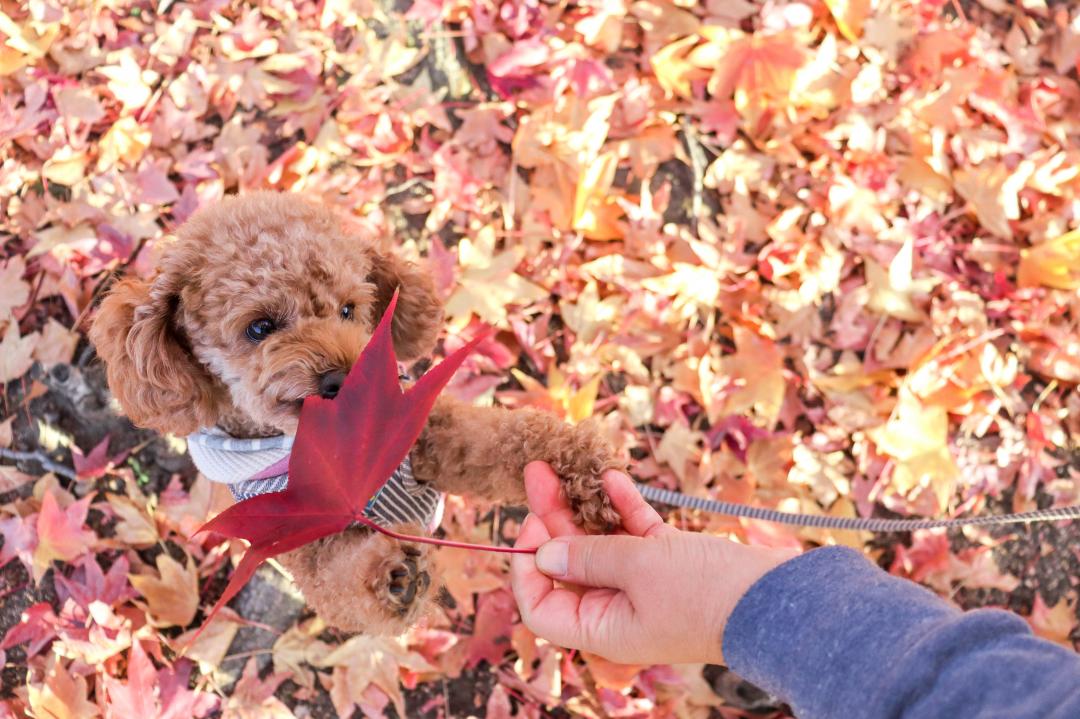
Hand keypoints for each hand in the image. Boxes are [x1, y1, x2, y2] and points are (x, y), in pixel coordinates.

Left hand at [511, 462, 798, 664]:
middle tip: (538, 474)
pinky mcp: (669, 564)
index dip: (527, 566)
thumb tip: (542, 555)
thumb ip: (588, 556)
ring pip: (600, 544)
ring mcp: (643, 586)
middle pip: (567, 565)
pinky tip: (612, 477)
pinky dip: (622, 508)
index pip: (542, 605)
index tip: (530, 526)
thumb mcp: (638, 568)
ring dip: (583, 506)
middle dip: (550, 519)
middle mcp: (617, 611)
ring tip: (564, 467)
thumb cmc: (705, 593)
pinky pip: (634, 534)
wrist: (778, 600)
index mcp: (601, 628)